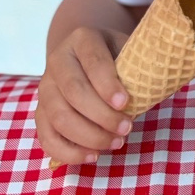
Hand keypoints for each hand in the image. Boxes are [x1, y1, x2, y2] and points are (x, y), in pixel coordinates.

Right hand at [35, 27, 131, 165]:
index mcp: (82, 39)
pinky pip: (47, 137)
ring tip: (116, 143)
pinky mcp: (40, 112)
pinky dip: (69, 152)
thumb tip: (154, 90)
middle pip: (74, 92)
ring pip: (59, 117)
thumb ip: (136, 66)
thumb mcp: (126, 48)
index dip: (108, 84)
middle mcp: (58, 60)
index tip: (125, 103)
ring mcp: (45, 87)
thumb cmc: (114, 55)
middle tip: (127, 129)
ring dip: (89, 136)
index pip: (93, 60)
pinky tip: (93, 156)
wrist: (84, 54)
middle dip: (102, 115)